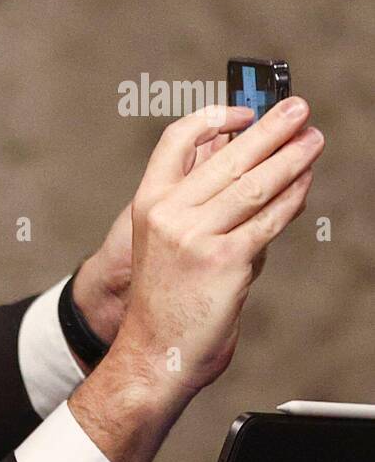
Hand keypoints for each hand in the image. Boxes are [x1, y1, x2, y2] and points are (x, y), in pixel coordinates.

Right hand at [70, 101, 322, 461]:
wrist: (154, 352)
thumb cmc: (166, 298)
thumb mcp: (167, 241)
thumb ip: (201, 202)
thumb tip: (248, 163)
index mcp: (147, 203)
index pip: (177, 141)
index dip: (213, 119)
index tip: (244, 111)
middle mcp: (168, 214)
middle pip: (228, 157)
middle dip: (270, 128)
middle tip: (299, 109)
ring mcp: (196, 237)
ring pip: (255, 185)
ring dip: (292, 158)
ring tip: (313, 140)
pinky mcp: (226, 260)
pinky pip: (268, 220)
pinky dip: (292, 199)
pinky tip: (305, 185)